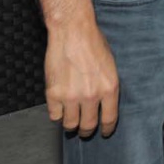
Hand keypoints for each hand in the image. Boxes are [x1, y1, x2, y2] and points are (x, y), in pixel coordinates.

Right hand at [45, 17, 119, 136]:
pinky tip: (60, 108)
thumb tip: (105, 102)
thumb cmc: (93, 43)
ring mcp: (71, 96)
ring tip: (71, 119)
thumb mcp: (110, 65)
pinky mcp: (53, 93)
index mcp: (109, 88)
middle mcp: (91, 95)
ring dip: (71, 124)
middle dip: (87, 130)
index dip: (107, 129)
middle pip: (88, 126)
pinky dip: (57, 114)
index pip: (110, 119)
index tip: (105, 132)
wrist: (73, 31)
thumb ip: (107, 86)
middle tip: (85, 130)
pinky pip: (54, 115)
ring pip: (70, 124)